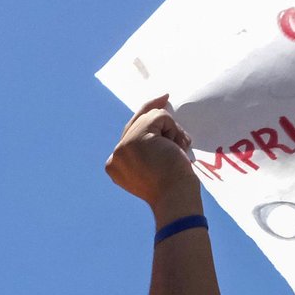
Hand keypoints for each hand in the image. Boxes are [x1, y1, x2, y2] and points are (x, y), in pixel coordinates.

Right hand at [106, 95, 200, 215]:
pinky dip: (174, 128)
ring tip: (180, 149)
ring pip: (149, 118)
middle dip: (152, 111)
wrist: (175, 198)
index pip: (128, 135)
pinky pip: (160, 117)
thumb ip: (149, 144)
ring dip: (171, 130)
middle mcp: (115, 156)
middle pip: (135, 122)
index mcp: (115, 166)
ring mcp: (124, 146)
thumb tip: (160, 109)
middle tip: (165, 96)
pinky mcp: (137, 138)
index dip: (144, 121)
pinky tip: (178, 147)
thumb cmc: (173, 186)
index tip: (159, 103)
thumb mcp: (155, 164)